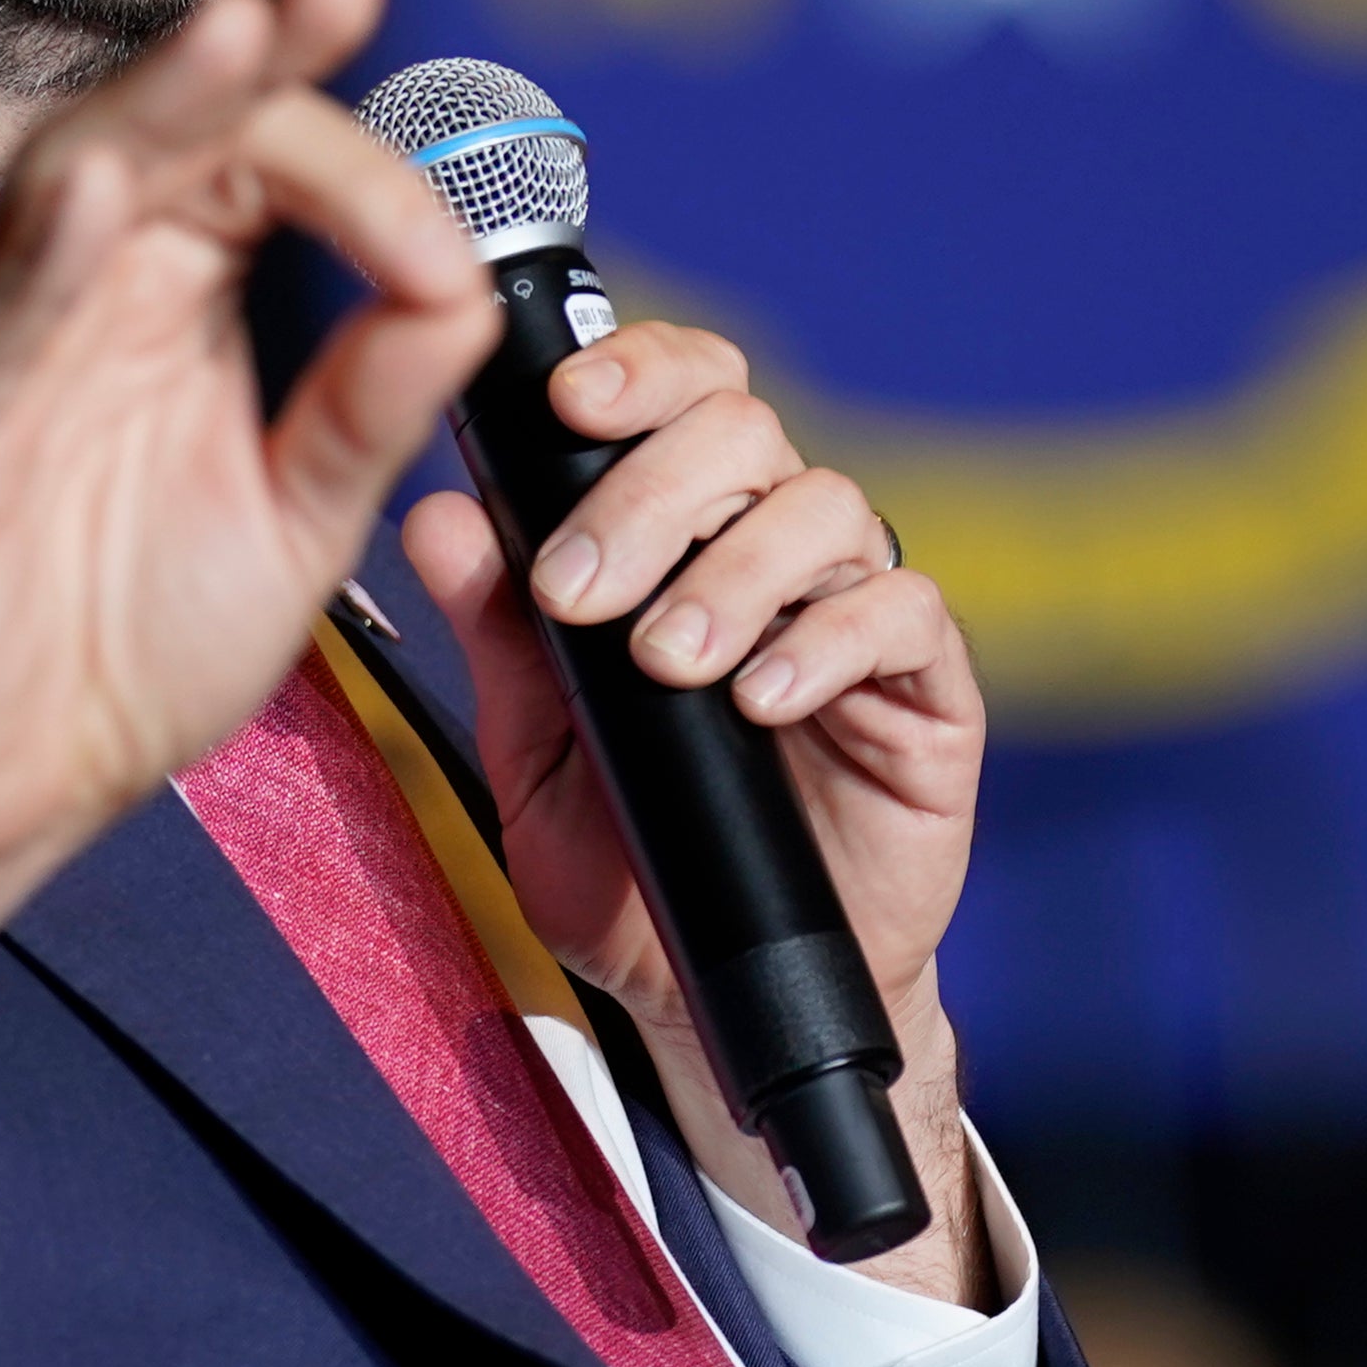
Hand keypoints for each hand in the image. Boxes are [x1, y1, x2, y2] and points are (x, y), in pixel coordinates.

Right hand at [0, 0, 497, 1092]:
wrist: (13, 795)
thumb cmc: (133, 642)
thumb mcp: (304, 515)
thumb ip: (375, 401)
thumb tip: (470, 291)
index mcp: (178, 301)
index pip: (266, 170)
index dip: (364, 167)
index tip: (454, 237)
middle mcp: (85, 301)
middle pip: (165, 137)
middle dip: (250, 59)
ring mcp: (2, 364)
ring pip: (60, 193)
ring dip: (147, 110)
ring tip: (229, 32)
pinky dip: (35, 260)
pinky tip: (89, 192)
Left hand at [398, 327, 997, 1303]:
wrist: (715, 998)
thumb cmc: (629, 867)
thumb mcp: (537, 754)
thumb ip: (500, 636)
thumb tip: (439, 514)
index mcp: (687, 537)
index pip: (684, 396)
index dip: (640, 368)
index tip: (567, 405)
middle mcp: (777, 551)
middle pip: (749, 431)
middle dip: (655, 492)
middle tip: (582, 591)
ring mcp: (858, 614)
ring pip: (827, 508)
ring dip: (734, 572)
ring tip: (669, 664)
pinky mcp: (927, 690)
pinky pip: (902, 613)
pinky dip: (825, 642)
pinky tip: (759, 700)